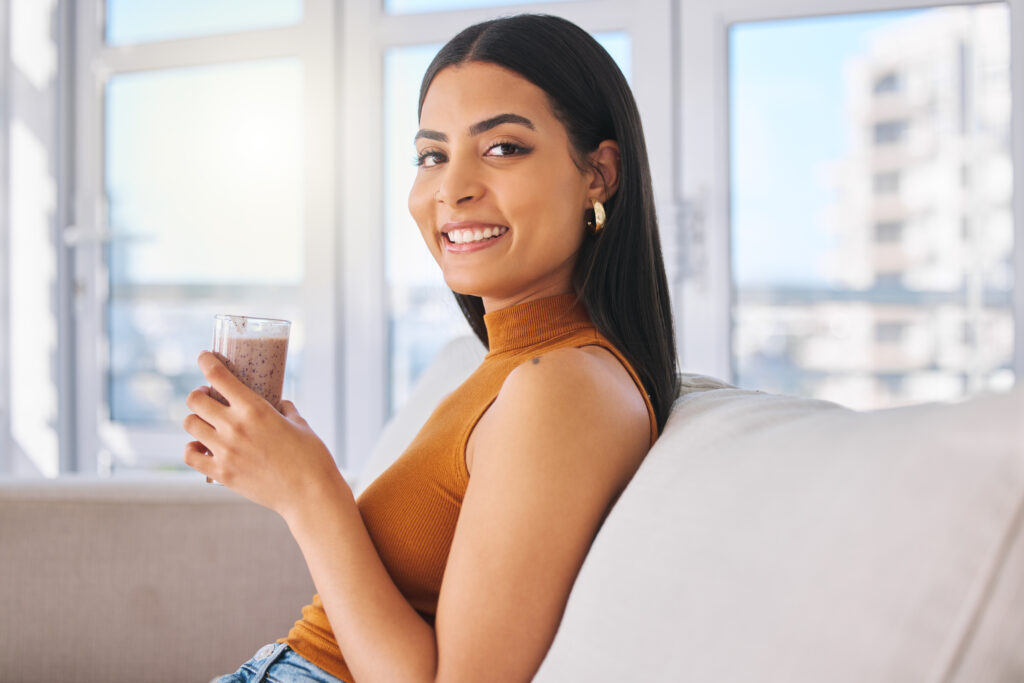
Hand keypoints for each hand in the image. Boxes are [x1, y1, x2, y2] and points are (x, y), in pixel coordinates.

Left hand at [183, 351, 348, 517]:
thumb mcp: (300, 424)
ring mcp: (225, 451)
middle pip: (195, 400)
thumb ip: (285, 409)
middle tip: (207, 396)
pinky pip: (190, 456)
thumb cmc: (312, 457)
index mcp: (255, 409)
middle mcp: (235, 427)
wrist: (310, 495)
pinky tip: (200, 447)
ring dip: (195, 420)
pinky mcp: (222, 473)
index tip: (204, 357)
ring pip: (190, 425)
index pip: (218, 376)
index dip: (206, 362)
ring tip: (206, 422)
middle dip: (199, 394)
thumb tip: (279, 404)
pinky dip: (191, 449)